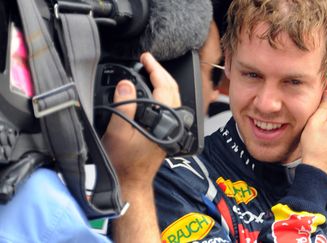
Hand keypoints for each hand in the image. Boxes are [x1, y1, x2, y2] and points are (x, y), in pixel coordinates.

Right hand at [102, 52, 180, 186]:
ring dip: (163, 82)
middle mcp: (172, 123)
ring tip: (150, 72)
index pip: (164, 86)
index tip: (145, 58)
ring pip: (173, 97)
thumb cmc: (124, 162)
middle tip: (148, 61)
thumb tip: (126, 85)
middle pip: (173, 89)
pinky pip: (169, 106)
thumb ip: (124, 107)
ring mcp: (172, 127)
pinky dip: (162, 94)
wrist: (131, 181)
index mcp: (164, 121)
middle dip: (161, 72)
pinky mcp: (168, 131)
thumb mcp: (118, 133)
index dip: (155, 69)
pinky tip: (152, 93)